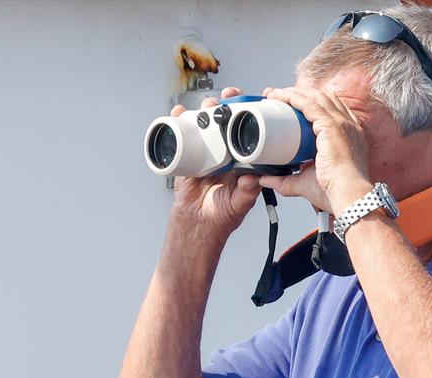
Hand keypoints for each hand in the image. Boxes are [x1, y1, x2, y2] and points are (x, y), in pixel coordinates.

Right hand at [169, 87, 260, 237]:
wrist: (198, 225)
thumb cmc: (223, 215)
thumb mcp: (241, 203)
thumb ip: (248, 191)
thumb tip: (254, 176)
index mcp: (242, 160)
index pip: (248, 132)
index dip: (250, 116)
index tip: (253, 102)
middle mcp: (225, 153)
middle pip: (226, 122)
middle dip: (226, 106)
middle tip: (227, 98)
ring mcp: (205, 153)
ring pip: (205, 125)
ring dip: (204, 111)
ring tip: (206, 105)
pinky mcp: (187, 157)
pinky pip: (182, 135)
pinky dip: (178, 121)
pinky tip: (178, 112)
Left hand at [259, 87, 372, 215]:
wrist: (348, 196)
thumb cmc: (336, 192)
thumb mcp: (306, 182)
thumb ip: (286, 181)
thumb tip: (266, 179)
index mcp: (349, 136)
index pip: (329, 111)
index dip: (309, 105)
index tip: (290, 107)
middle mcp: (349, 126)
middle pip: (322, 99)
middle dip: (298, 94)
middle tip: (276, 98)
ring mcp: (342, 123)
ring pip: (314, 97)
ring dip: (292, 92)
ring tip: (273, 95)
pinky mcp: (331, 125)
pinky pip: (309, 103)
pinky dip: (293, 97)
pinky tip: (279, 96)